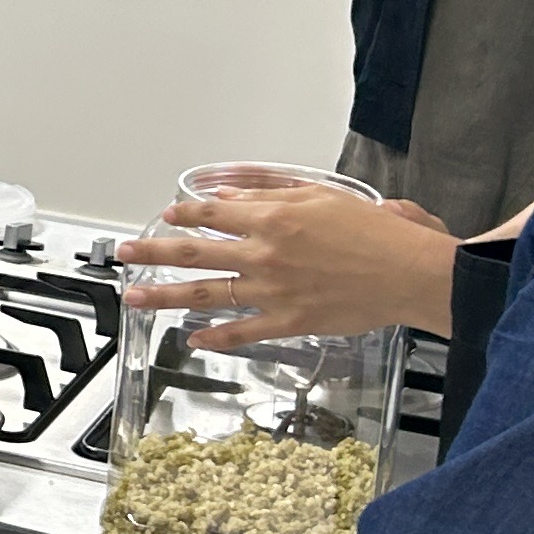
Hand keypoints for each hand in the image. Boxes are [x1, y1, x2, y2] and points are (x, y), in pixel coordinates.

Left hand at [116, 187, 457, 344]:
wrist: (410, 273)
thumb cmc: (379, 232)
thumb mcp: (324, 197)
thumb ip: (273, 196)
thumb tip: (232, 198)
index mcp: (274, 218)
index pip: (213, 213)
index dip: (184, 214)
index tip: (164, 216)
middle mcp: (265, 253)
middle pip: (194, 252)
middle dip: (153, 251)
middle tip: (123, 253)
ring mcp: (273, 290)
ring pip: (206, 293)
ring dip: (165, 296)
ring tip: (135, 298)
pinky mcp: (289, 321)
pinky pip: (242, 330)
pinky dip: (215, 335)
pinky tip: (193, 337)